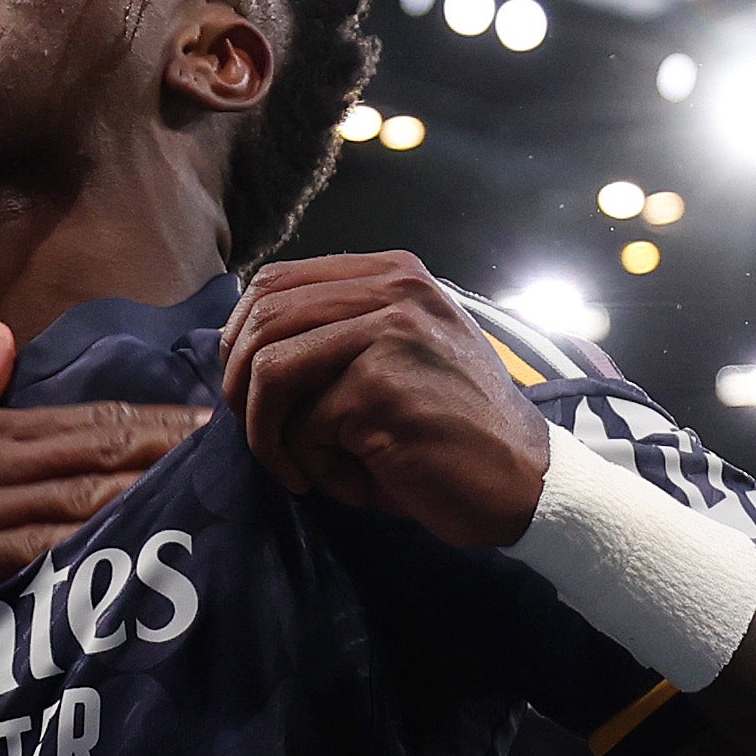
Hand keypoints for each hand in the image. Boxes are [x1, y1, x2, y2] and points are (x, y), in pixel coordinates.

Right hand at [0, 323, 201, 626]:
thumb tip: (4, 337)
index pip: (88, 420)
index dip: (154, 422)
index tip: (210, 420)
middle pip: (101, 453)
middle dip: (174, 454)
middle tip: (241, 453)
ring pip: (83, 499)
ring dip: (150, 498)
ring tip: (213, 499)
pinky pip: (41, 555)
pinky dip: (93, 551)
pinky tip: (138, 553)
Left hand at [217, 254, 553, 545]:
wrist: (521, 481)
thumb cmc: (451, 429)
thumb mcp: (400, 356)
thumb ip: (337, 333)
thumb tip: (234, 345)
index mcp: (394, 273)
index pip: (276, 280)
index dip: (240, 337)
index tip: (244, 389)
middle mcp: (393, 289)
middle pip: (263, 319)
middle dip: (240, 387)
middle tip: (260, 436)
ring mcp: (389, 334)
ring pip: (270, 370)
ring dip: (266, 433)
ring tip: (296, 467)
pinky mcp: (381, 388)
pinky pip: (304, 427)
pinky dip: (314, 467)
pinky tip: (351, 482)